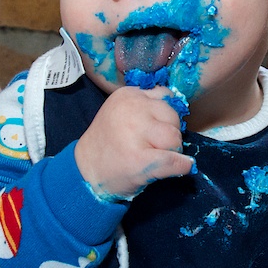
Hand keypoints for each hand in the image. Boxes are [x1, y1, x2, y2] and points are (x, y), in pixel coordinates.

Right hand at [74, 86, 194, 200]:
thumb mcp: (122, 111)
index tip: (153, 129)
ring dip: (172, 150)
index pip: (165, 96)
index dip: (164, 115)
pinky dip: (181, 166)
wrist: (85, 172)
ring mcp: (135, 134)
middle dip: (169, 132)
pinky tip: (176, 168)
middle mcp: (132, 109)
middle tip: (152, 146)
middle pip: (173, 117)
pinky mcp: (140, 160)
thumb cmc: (110, 143)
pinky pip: (175, 161)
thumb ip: (147, 105)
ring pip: (175, 138)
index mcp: (128, 95)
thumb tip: (179, 109)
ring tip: (153, 157)